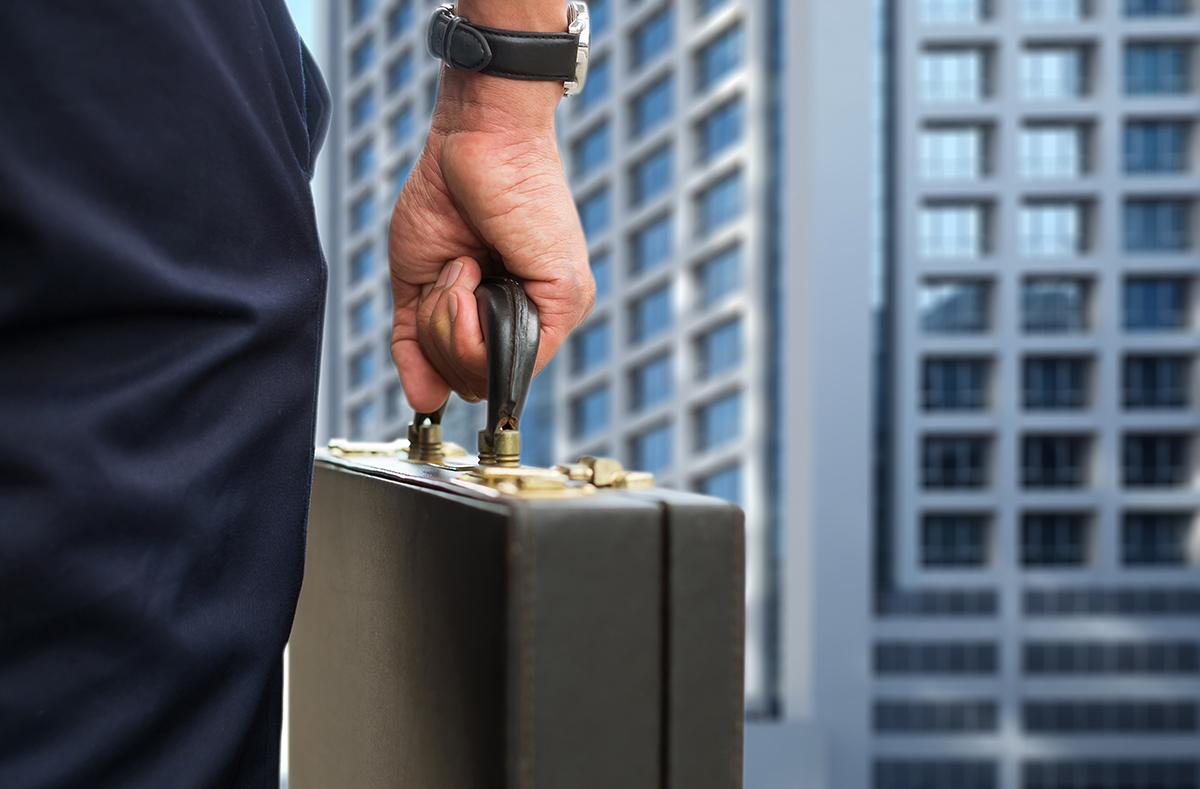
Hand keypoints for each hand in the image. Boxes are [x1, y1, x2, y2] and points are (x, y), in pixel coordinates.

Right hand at [388, 68, 593, 413]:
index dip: (437, 355)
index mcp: (502, 318)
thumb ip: (416, 343)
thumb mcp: (418, 282)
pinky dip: (467, 317)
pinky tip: (470, 270)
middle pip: (472, 384)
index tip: (434, 299)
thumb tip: (422, 402)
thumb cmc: (448, 196)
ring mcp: (553, 314)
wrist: (472, 140)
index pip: (468, 378)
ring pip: (485, 374)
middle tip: (450, 276)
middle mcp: (532, 322)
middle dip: (439, 335)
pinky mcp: (564, 300)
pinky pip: (505, 355)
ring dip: (449, 321)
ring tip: (462, 265)